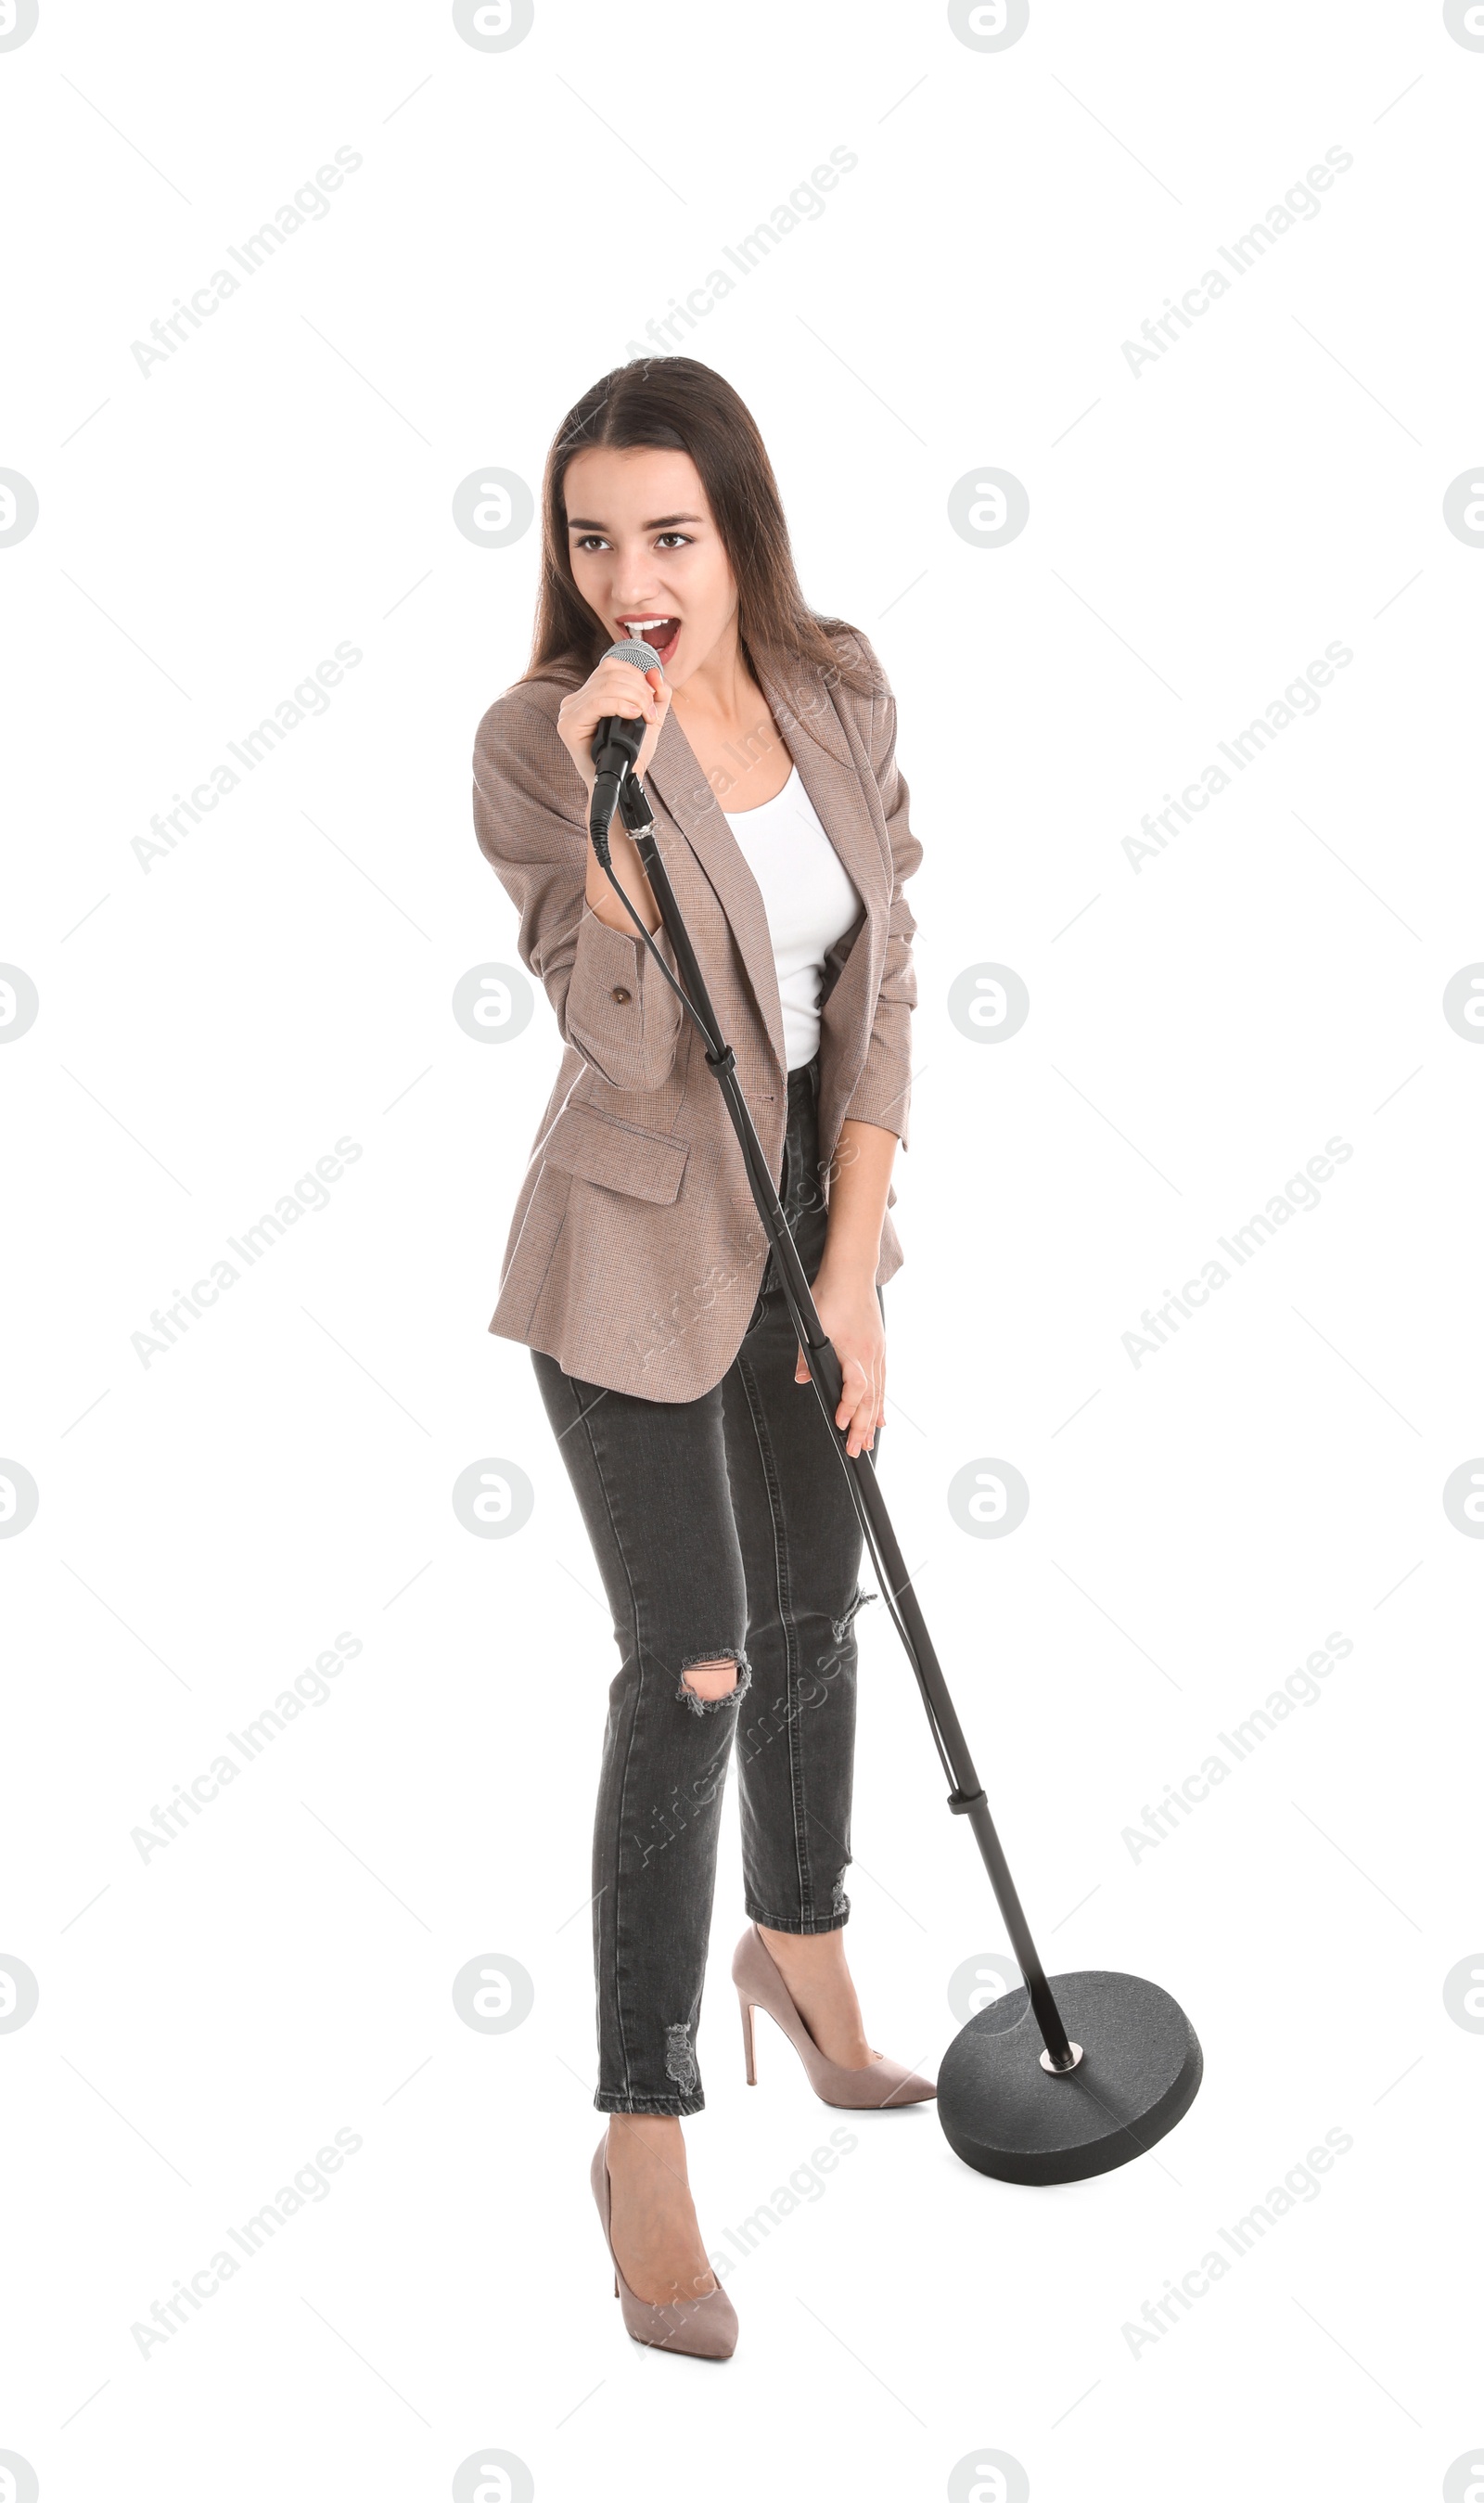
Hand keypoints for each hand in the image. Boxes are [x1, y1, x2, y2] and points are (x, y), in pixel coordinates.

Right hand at [556, 655, 670, 798]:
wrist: (623, 783)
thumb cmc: (632, 754)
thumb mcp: (649, 718)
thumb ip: (657, 694)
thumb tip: (655, 673)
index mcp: (589, 694)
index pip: (612, 667)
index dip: (637, 675)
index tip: (652, 699)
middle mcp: (575, 700)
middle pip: (610, 673)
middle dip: (639, 689)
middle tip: (651, 712)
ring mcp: (569, 711)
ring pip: (606, 686)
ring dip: (634, 698)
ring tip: (646, 717)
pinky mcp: (569, 725)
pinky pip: (596, 702)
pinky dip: (620, 706)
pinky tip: (633, 716)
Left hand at [795, 1265, 884, 1456]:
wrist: (852, 1272)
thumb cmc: (830, 1293)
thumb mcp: (810, 1323)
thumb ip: (805, 1354)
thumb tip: (802, 1378)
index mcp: (854, 1349)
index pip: (856, 1388)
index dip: (849, 1409)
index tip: (840, 1425)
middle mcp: (870, 1354)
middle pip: (870, 1399)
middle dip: (862, 1428)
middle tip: (855, 1451)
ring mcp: (878, 1352)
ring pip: (879, 1393)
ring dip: (873, 1420)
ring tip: (868, 1442)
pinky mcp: (879, 1348)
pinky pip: (883, 1382)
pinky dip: (881, 1402)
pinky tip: (881, 1417)